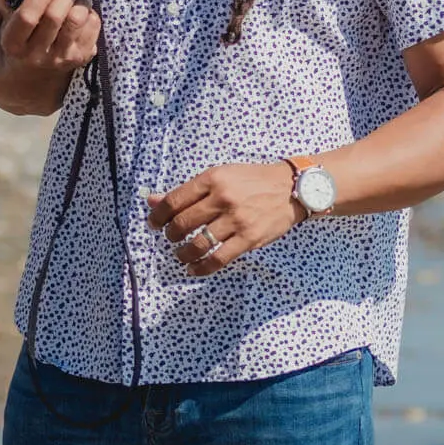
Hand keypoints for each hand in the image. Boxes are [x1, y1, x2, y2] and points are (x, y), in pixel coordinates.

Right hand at [0, 0, 100, 75]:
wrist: (24, 79)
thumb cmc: (11, 42)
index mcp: (12, 44)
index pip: (28, 18)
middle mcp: (37, 55)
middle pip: (55, 17)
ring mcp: (60, 59)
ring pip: (77, 21)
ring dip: (79, 2)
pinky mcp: (80, 59)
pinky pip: (93, 28)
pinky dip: (90, 14)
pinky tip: (80, 13)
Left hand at [147, 161, 303, 275]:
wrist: (291, 188)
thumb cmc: (252, 181)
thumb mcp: (220, 176)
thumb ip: (187, 190)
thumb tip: (152, 201)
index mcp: (213, 179)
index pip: (174, 200)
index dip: (158, 215)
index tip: (153, 223)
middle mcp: (223, 198)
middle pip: (183, 223)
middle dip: (170, 235)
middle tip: (170, 238)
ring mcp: (237, 220)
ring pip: (198, 244)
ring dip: (183, 253)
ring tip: (181, 254)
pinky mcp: (249, 238)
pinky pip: (218, 259)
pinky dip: (201, 268)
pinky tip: (193, 269)